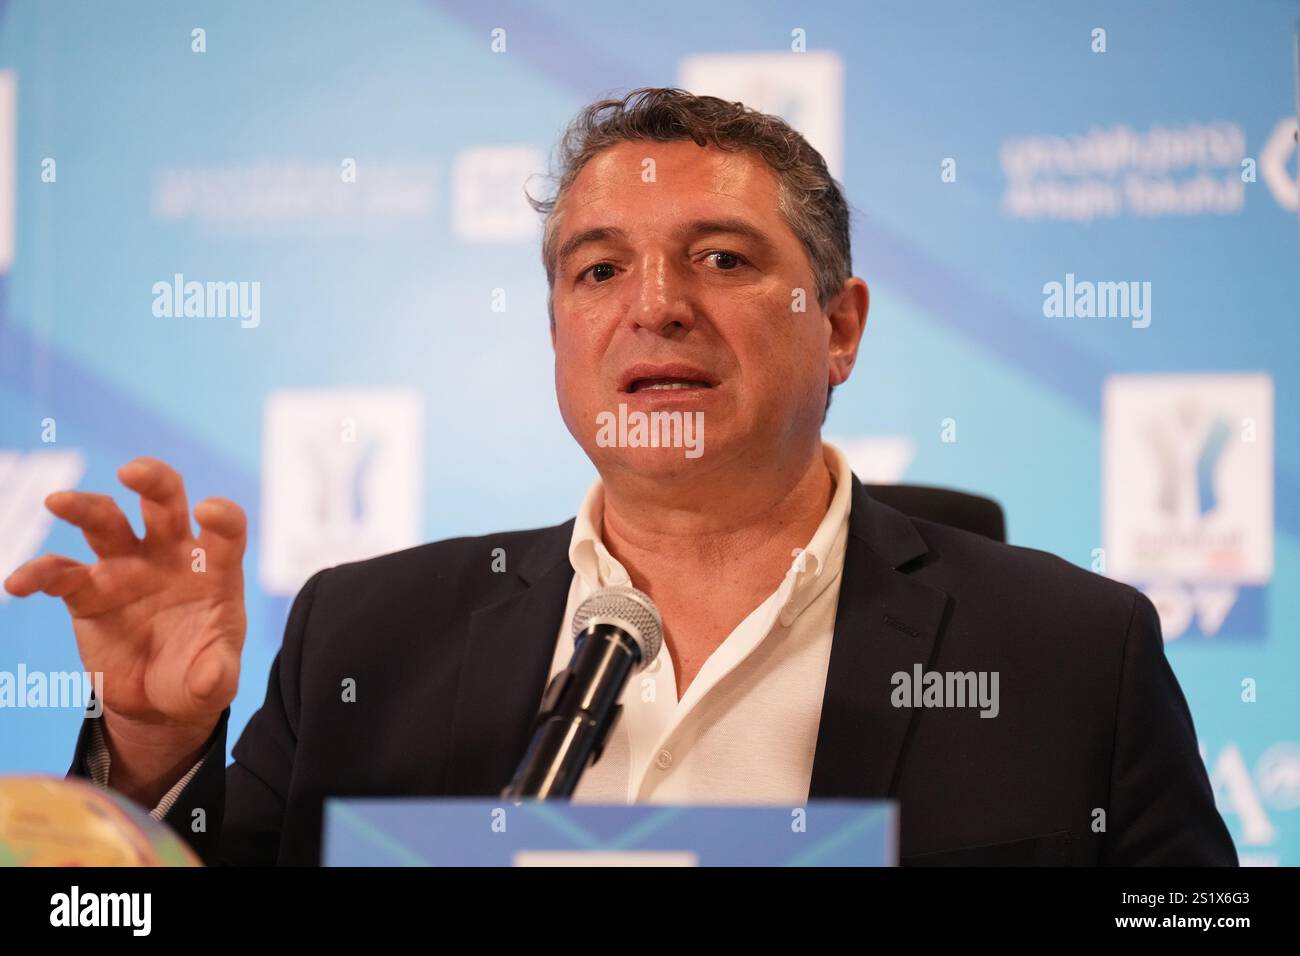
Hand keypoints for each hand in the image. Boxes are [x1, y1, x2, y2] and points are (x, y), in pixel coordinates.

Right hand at [4, 457, 246, 740]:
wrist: (158, 701)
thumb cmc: (197, 676)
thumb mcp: (214, 683)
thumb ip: (215, 678)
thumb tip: (210, 679)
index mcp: (214, 568)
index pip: (225, 529)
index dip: (222, 514)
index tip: (207, 510)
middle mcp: (170, 556)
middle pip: (163, 502)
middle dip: (151, 479)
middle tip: (132, 472)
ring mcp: (127, 568)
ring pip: (105, 521)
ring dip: (83, 507)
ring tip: (57, 501)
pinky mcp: (88, 592)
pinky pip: (60, 574)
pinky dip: (39, 574)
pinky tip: (20, 583)